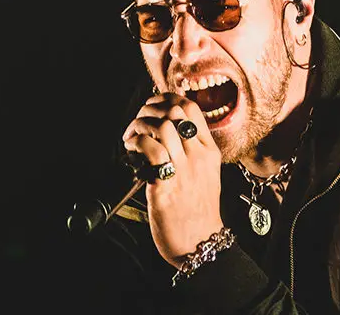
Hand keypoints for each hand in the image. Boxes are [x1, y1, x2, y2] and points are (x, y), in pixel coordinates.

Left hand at [122, 93, 223, 267]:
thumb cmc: (199, 209)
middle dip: (151, 108)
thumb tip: (169, 127)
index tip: (155, 102)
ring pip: (163, 126)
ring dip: (141, 124)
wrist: (200, 242)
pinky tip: (130, 148)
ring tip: (132, 134)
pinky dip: (136, 142)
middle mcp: (198, 157)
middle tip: (140, 118)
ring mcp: (183, 171)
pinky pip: (151, 151)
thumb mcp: (207, 173)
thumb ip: (193, 149)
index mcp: (209, 151)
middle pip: (176, 111)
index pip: (192, 108)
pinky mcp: (166, 186)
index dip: (169, 98)